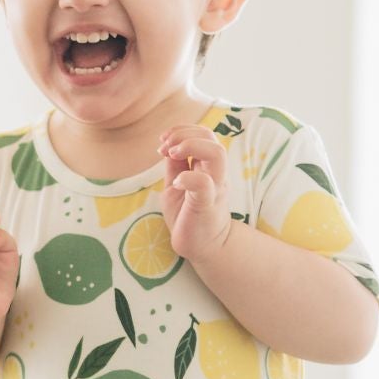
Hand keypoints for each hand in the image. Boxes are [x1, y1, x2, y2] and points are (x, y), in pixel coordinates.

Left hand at [156, 125, 232, 262]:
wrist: (202, 246)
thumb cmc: (188, 215)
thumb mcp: (177, 184)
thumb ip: (175, 166)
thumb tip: (167, 145)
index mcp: (208, 166)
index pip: (203, 134)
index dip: (181, 131)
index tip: (162, 142)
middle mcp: (215, 173)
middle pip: (211, 137)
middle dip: (184, 134)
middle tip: (164, 147)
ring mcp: (215, 188)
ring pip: (216, 153)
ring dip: (190, 146)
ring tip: (171, 155)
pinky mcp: (208, 204)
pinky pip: (204, 184)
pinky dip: (188, 177)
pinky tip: (176, 183)